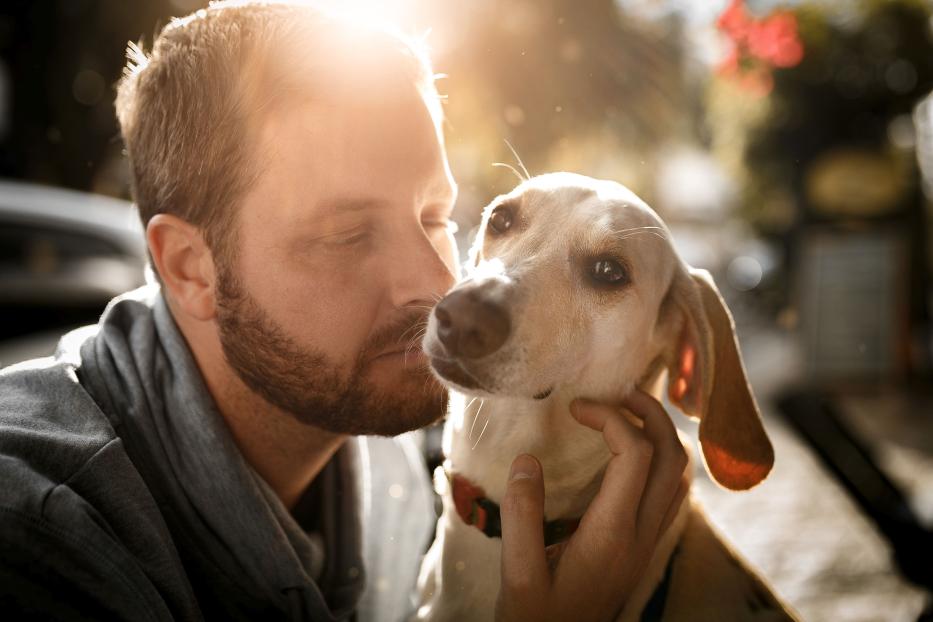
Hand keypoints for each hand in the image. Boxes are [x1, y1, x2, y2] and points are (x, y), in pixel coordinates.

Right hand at [495, 390, 688, 621]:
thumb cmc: (535, 617)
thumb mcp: (516, 572)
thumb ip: (521, 515)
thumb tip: (527, 459)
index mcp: (611, 534)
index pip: (634, 455)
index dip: (609, 417)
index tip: (575, 407)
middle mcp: (640, 534)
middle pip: (672, 456)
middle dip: (648, 412)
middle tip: (611, 393)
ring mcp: (647, 542)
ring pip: (679, 474)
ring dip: (659, 433)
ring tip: (624, 411)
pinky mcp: (643, 546)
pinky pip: (670, 491)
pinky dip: (659, 458)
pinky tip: (628, 451)